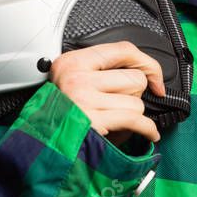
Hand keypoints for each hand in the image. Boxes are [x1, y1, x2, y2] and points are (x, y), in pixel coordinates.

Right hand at [48, 40, 165, 144]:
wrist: (42, 146)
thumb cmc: (62, 116)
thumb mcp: (73, 83)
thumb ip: (102, 73)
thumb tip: (145, 75)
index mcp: (73, 62)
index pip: (123, 49)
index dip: (147, 63)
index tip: (155, 77)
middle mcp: (77, 77)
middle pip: (134, 78)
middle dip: (134, 96)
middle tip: (118, 106)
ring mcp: (84, 99)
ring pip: (136, 102)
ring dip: (132, 115)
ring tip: (113, 121)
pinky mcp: (94, 121)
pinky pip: (136, 119)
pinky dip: (148, 128)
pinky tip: (149, 132)